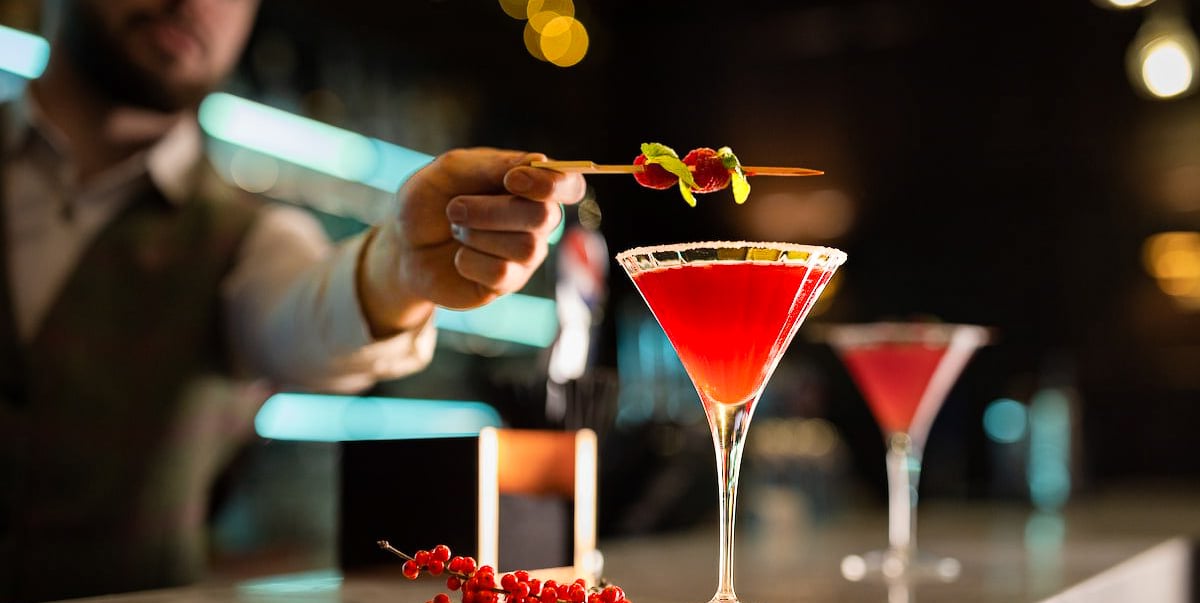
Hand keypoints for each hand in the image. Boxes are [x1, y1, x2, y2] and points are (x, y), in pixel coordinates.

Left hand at [358, 148, 586, 336]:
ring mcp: (525, 255)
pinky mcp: (507, 283)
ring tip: (455, 229)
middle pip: (546, 216)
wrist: (402, 245)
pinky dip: (469, 260)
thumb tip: (539, 161)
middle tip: (454, 209)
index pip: (570, 185)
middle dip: (493, 211)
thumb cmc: (429, 201)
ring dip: (478, 234)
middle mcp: (536, 221)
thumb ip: (491, 164)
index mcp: (529, 185)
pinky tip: (458, 257)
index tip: (513, 180)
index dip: (553, 183)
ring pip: (525, 247)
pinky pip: (502, 273)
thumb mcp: (450, 170)